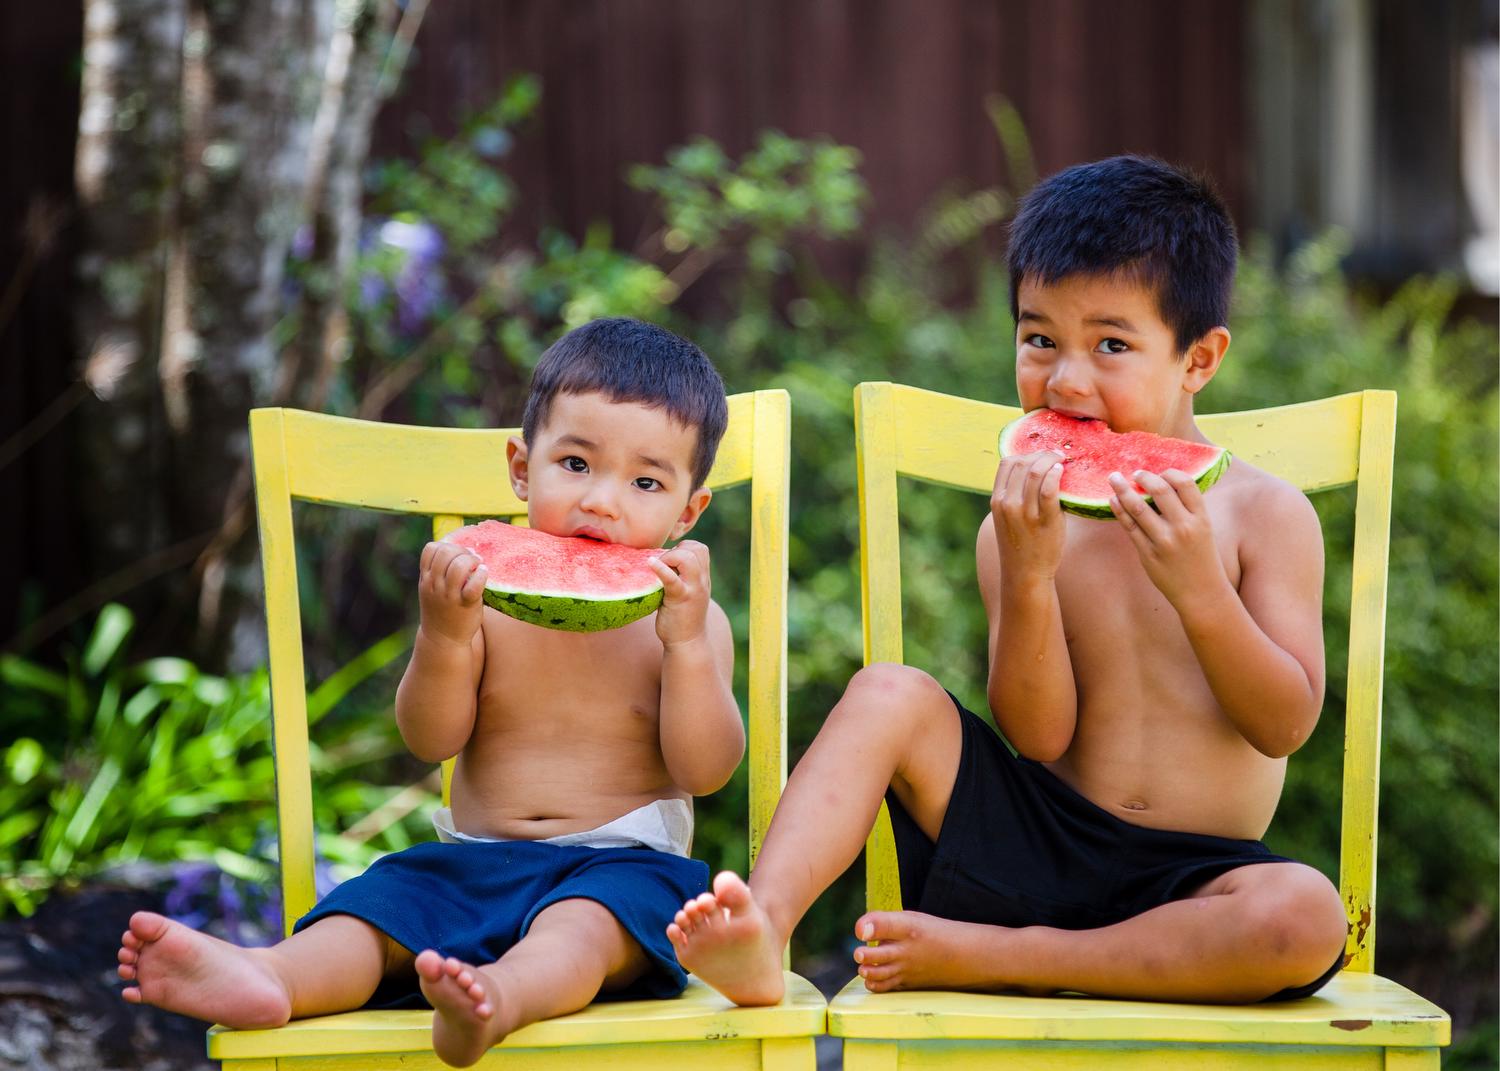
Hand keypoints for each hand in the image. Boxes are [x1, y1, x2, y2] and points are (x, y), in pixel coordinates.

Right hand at [417, 541, 486, 646]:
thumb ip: (440, 571)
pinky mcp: (465, 604)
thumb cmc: (442, 610)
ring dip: (472, 560)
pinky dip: (481, 575)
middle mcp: (435, 585)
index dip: (446, 545)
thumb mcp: (432, 589)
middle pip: (445, 552)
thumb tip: (463, 548)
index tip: (457, 553)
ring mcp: (449, 596)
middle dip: (461, 550)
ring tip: (478, 565)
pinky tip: (484, 573)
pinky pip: (474, 584)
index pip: (430, 549)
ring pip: (459, 565)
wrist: (443, 640)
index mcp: (426, 579)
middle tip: (472, 558)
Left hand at [648, 539, 710, 649]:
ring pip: (688, 558)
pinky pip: (672, 578)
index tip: (670, 560)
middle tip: (663, 565)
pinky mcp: (680, 598)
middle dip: (677, 550)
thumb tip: (659, 561)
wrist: (688, 643)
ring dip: (669, 557)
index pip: (700, 549)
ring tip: (658, 569)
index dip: (684, 547)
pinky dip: (660, 568)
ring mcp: (693, 589)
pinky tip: (650, 563)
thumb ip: (682, 578)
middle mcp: (701, 581)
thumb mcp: (688, 593)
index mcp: (703, 578)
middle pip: (697, 548)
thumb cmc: (682, 618)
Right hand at [990, 450, 1066, 578]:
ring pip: (1036, 472)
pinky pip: (1050, 489)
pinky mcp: (1045, 520)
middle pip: (1022, 463)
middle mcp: (1008, 504)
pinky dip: (1057, 474)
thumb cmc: (1019, 544)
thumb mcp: (1007, 518)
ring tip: (1062, 460)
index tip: (1039, 455)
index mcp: (997, 501)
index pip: (1006, 463)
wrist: (1025, 573)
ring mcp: (1025, 513)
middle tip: (1055, 454)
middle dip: (1041, 454)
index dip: (1024, 453)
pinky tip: (1062, 471)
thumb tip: (1034, 470)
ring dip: (1051, 460)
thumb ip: (1015, 495)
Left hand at [1107, 469, 1228, 608]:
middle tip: (1134, 473)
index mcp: (1201, 519)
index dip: (1169, 472)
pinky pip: (1129, 527)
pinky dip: (1119, 510)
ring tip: (1114, 479)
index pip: (1185, 484)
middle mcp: (1183, 528)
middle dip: (1143, 477)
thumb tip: (1162, 484)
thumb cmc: (1202, 558)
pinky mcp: (1148, 554)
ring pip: (1138, 508)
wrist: (1202, 593)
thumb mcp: (1204, 530)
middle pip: (1160, 491)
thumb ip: (1186, 509)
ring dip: (1123, 489)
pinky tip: (1113, 500)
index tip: (1159, 472)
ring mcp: (1164, 542)